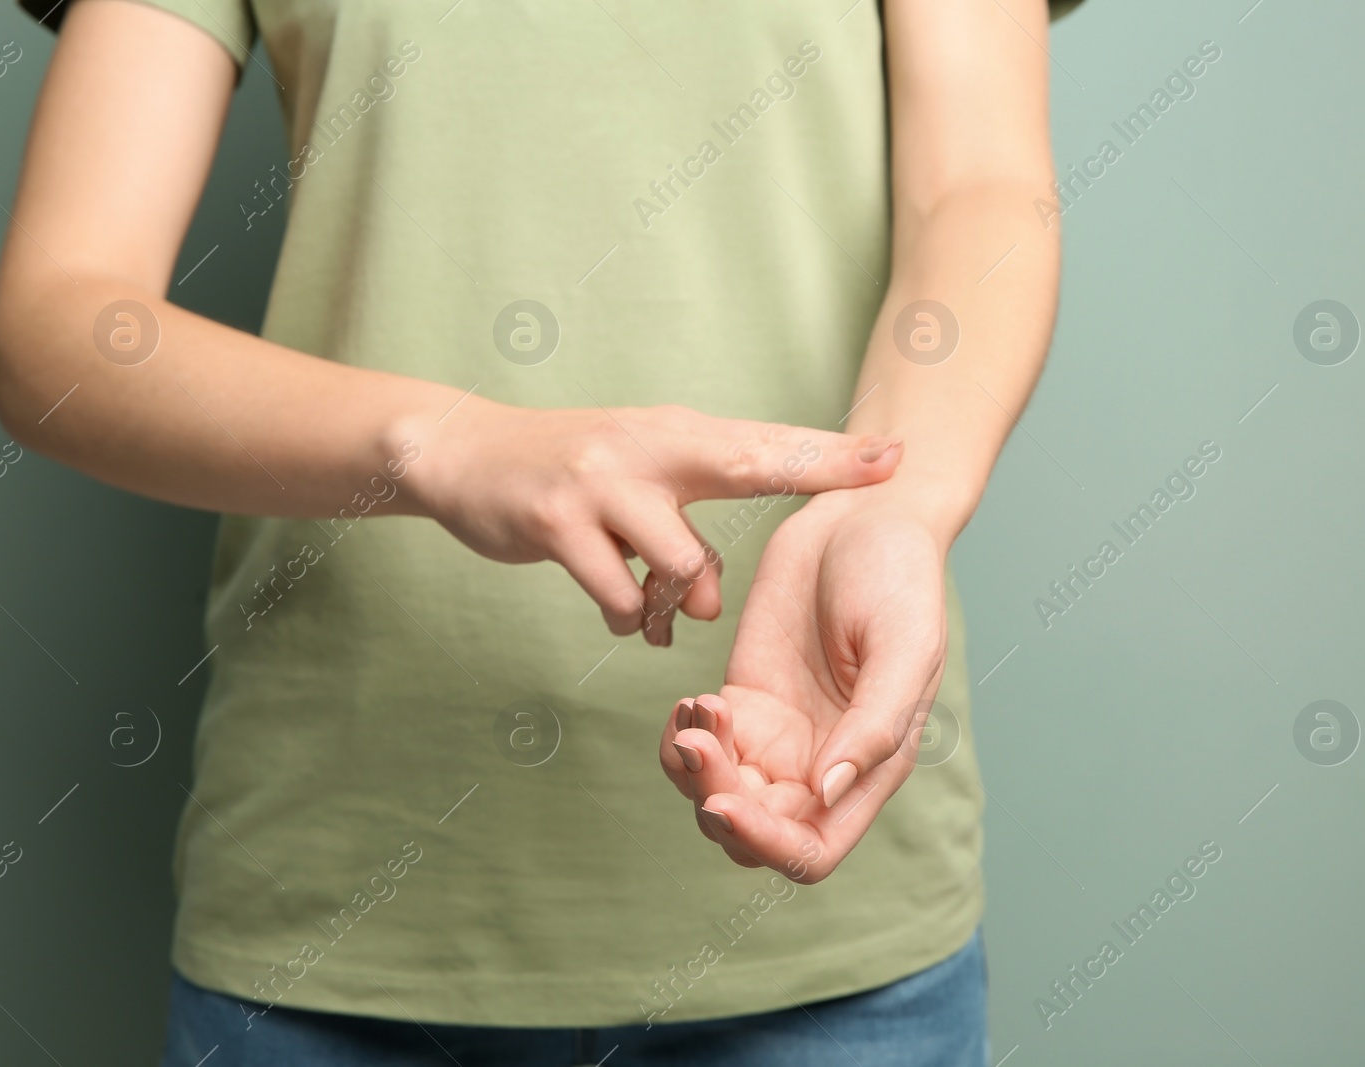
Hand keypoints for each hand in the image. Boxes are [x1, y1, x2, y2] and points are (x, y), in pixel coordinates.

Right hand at [398, 399, 901, 640]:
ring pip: (684, 563)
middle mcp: (648, 448)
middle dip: (822, 467)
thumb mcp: (636, 475)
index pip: (768, 444)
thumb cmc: (569, 475)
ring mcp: (603, 482)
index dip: (834, 453)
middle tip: (884, 473)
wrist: (466, 456)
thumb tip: (712, 600)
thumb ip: (683, 524)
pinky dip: (631, 617)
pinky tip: (623, 611)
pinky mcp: (559, 522)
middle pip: (751, 463)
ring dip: (686, 602)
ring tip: (667, 610)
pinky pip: (622, 596)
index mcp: (675, 434)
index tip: (898, 454)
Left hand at [658, 487, 948, 881]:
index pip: (811, 850)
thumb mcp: (905, 645)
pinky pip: (698, 745)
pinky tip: (690, 699)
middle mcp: (821, 765)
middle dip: (716, 801)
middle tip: (697, 740)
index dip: (765, 844)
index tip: (723, 803)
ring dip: (692, 771)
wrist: (863, 511)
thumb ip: (875, 725)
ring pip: (718, 794)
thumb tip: (828, 791)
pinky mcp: (744, 698)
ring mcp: (778, 735)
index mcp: (869, 768)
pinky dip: (682, 735)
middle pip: (754, 831)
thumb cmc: (900, 575)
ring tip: (695, 711)